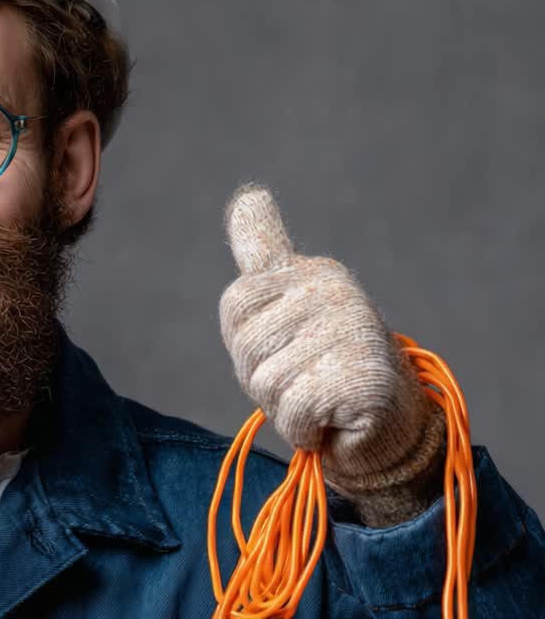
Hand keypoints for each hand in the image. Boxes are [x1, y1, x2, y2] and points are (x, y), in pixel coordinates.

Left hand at [219, 184, 443, 525]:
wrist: (387, 427)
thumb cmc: (319, 367)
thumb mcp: (282, 307)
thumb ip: (263, 252)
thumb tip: (247, 195)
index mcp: (312, 273)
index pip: (236, 301)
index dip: (243, 340)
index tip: (283, 343)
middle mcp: (334, 290)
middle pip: (244, 346)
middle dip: (260, 378)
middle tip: (302, 381)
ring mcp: (351, 330)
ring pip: (266, 380)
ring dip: (283, 406)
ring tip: (319, 400)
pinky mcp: (360, 376)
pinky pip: (293, 411)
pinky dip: (302, 428)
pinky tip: (331, 422)